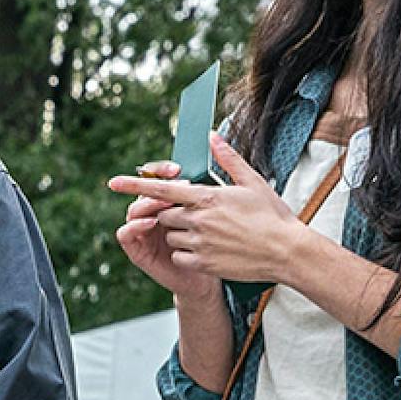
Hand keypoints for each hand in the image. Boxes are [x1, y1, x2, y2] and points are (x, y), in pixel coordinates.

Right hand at [105, 159, 221, 298]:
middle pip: (142, 191)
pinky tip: (151, 223)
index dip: (161, 170)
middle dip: (154, 186)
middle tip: (172, 187)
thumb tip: (214, 136)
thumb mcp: (220, 208)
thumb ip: (216, 176)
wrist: (210, 280)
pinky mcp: (138, 250)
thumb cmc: (217, 245)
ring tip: (163, 203)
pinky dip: (134, 226)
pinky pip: (126, 234)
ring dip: (146, 204)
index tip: (177, 169)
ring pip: (134, 209)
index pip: (157, 177)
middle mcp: (153, 213)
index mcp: (169, 201)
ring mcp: (143, 231)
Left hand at [138, 135, 314, 282]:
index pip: (161, 190)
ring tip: (213, 232)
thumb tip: (213, 136)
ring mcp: (199, 243)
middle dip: (175, 214)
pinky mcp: (203, 263)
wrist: (287, 252)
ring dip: (182, 233)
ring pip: (171, 235)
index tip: (113, 182)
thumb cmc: (272, 216)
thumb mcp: (252, 182)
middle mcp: (197, 220)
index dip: (135, 185)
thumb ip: (227, 159)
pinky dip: (188, 253)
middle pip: (165, 215)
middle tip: (202, 214)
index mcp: (206, 198)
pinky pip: (180, 255)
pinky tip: (211, 248)